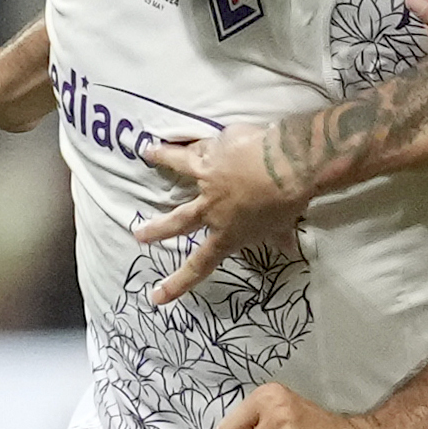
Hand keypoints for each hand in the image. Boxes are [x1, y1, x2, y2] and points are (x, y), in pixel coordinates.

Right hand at [135, 124, 305, 302]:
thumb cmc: (288, 201)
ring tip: (148, 154)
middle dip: (157, 229)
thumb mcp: (284, 225)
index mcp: (228, 233)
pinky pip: (197, 143)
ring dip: (163, 159)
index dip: (178, 282)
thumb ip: (280, 237)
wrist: (286, 167)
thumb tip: (289, 251)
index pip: (200, 264)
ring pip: (179, 167)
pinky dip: (188, 139)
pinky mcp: (212, 149)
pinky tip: (176, 131)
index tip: (157, 297)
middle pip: (178, 221)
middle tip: (138, 235)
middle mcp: (211, 208)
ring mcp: (207, 177)